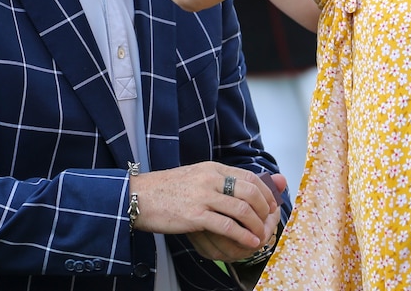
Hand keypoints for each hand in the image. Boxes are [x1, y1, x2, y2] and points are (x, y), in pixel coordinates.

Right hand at [130, 163, 281, 262]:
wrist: (139, 196)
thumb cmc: (166, 189)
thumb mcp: (195, 176)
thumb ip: (218, 180)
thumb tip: (240, 187)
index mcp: (212, 168)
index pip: (249, 175)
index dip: (265, 190)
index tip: (271, 203)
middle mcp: (210, 179)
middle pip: (250, 191)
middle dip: (265, 209)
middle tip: (269, 221)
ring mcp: (203, 197)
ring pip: (241, 209)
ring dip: (256, 225)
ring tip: (261, 235)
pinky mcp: (195, 215)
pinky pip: (227, 226)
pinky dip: (242, 235)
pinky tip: (249, 242)